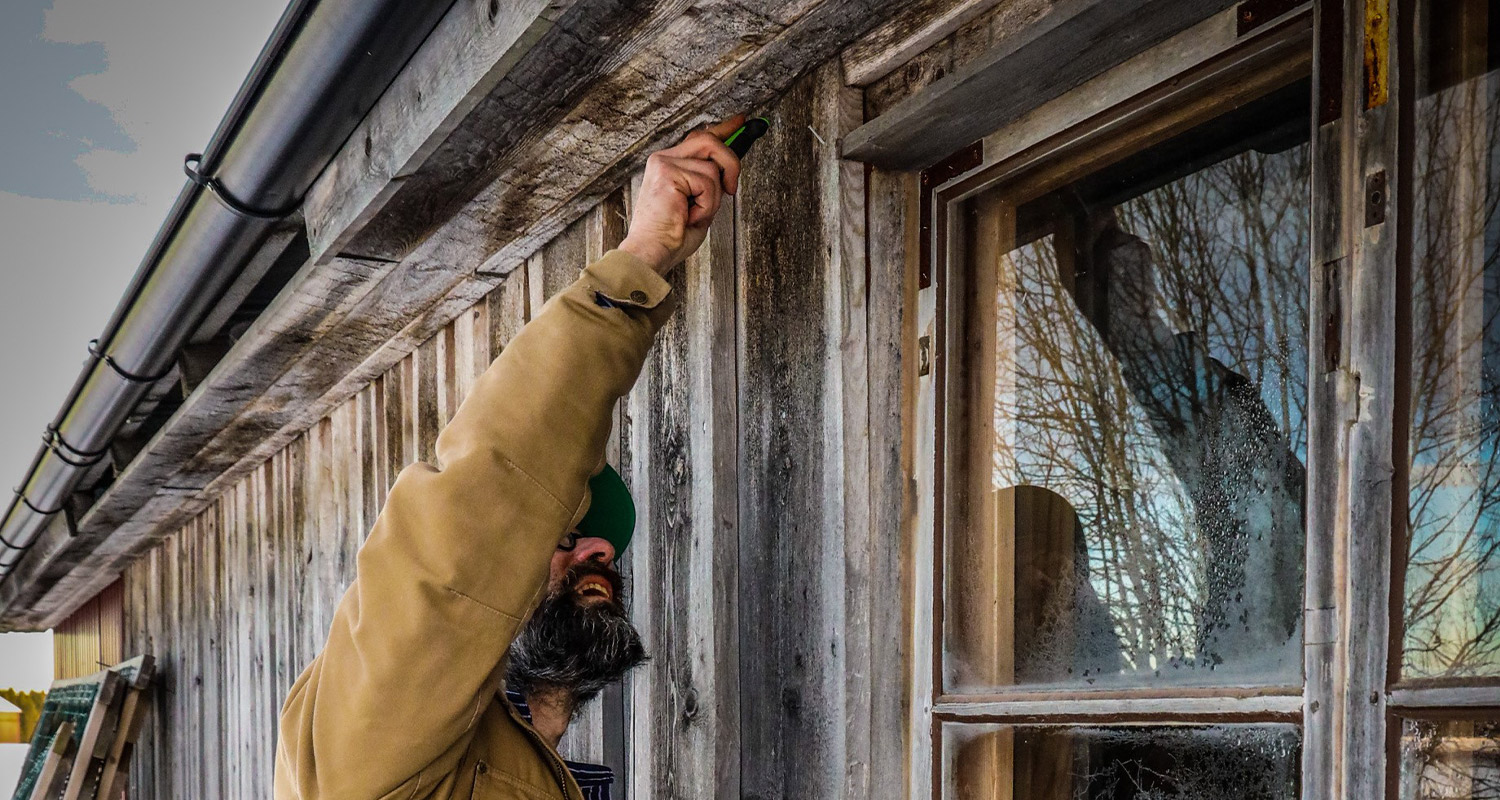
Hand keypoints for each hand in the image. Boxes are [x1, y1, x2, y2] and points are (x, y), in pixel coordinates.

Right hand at [619, 115, 744, 274]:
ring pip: (712, 166)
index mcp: (670, 164)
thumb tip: (730, 170)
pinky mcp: (667, 172)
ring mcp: (663, 162)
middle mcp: (664, 158)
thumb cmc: (672, 235)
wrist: (653, 252)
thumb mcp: (701, 204)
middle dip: (730, 163)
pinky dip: (706, 204)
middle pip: (709, 140)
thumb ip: (710, 183)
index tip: (741, 122)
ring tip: (695, 214)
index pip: (699, 137)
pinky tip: (688, 216)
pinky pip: (707, 182)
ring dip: (713, 197)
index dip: (723, 129)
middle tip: (731, 188)